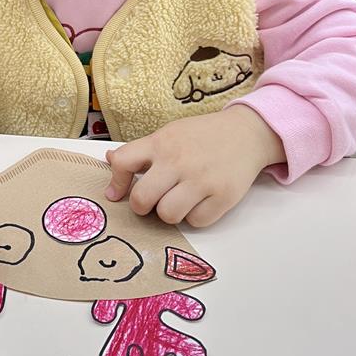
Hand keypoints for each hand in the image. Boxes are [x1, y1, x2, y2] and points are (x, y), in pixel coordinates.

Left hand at [104, 106, 285, 227]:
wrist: (247, 133)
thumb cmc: (203, 136)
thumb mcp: (170, 133)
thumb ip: (141, 149)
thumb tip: (109, 160)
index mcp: (162, 143)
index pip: (123, 163)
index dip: (116, 183)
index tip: (116, 194)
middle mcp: (179, 161)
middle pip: (142, 199)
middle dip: (142, 206)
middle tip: (151, 202)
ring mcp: (202, 180)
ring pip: (168, 215)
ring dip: (170, 213)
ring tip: (179, 200)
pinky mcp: (223, 197)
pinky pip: (195, 222)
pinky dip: (195, 216)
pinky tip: (200, 202)